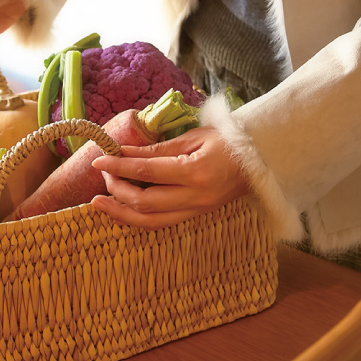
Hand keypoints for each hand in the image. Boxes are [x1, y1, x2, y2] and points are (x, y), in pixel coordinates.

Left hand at [90, 127, 250, 229]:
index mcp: (195, 172)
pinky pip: (160, 223)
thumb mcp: (194, 137)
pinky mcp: (195, 216)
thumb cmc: (228, 142)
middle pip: (144, 202)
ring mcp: (196, 211)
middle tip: (103, 175)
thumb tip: (123, 152)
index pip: (147, 172)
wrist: (261, 161)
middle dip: (117, 190)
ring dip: (121, 213)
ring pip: (150, 222)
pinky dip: (137, 218)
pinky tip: (121, 210)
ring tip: (100, 202)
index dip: (119, 166)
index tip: (99, 159)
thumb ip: (158, 148)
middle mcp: (195, 197)